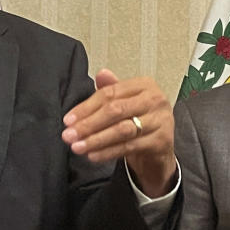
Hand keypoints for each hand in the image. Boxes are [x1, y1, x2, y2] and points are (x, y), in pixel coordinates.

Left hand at [62, 69, 175, 197]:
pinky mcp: (161, 140)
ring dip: (96, 140)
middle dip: (89, 124)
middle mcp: (154, 100)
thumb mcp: (125, 102)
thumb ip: (111, 90)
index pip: (110, 93)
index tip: (68, 120)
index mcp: (144, 85)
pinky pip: (129, 146)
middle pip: (116, 110)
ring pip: (122, 130)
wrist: (160, 148)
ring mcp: (160, 120)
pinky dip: (108, 152)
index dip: (86, 107)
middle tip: (69, 135)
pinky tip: (93, 155)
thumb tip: (100, 73)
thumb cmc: (140, 121)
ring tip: (78, 147)